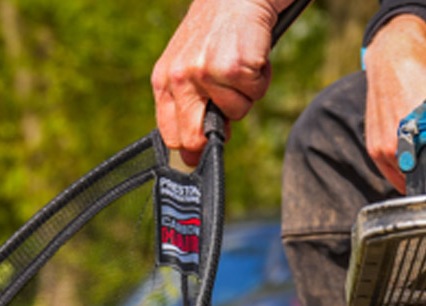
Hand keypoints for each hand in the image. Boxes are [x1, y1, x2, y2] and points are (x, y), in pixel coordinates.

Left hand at [152, 0, 284, 166]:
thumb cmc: (218, 29)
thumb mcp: (190, 64)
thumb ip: (188, 104)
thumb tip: (194, 156)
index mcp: (164, 81)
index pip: (170, 136)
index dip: (191, 147)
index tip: (204, 147)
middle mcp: (179, 79)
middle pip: (194, 138)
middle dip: (216, 133)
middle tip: (229, 101)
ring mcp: (205, 74)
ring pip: (235, 114)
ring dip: (246, 93)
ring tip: (241, 62)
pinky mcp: (233, 68)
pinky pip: (255, 94)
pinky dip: (261, 77)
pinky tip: (253, 53)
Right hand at [363, 15, 425, 192]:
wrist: (394, 57)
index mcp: (420, 131)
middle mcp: (397, 143)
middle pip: (419, 178)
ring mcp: (383, 148)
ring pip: (404, 178)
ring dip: (416, 175)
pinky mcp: (373, 148)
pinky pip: (391, 172)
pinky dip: (403, 170)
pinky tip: (415, 163)